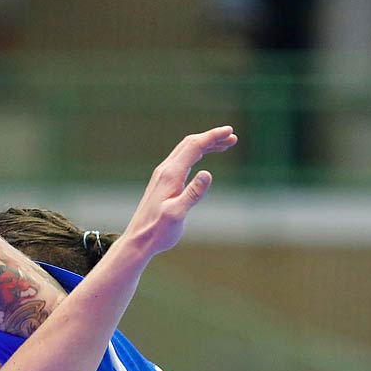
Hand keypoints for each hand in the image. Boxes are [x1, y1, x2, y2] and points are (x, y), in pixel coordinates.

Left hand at [118, 126, 237, 258]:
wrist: (139, 240)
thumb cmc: (158, 231)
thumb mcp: (177, 214)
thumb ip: (193, 194)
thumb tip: (207, 173)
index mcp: (171, 175)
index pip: (194, 147)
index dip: (213, 137)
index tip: (230, 131)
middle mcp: (165, 170)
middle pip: (190, 144)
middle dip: (211, 137)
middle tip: (232, 136)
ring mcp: (163, 175)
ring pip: (186, 151)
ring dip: (205, 145)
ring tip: (224, 145)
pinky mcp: (163, 182)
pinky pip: (182, 160)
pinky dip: (196, 154)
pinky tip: (203, 158)